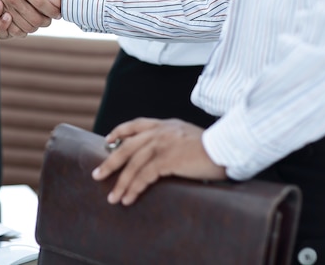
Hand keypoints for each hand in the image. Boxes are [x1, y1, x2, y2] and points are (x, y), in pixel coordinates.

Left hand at [91, 118, 225, 205]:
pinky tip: (128, 199)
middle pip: (126, 147)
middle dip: (110, 163)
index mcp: (164, 125)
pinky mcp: (167, 159)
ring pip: (132, 165)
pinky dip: (133, 189)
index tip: (108, 141)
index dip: (118, 132)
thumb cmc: (213, 147)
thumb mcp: (187, 136)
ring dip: (120, 183)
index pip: (134, 125)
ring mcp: (162, 144)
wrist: (227, 147)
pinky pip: (143, 176)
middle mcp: (159, 132)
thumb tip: (162, 154)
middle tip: (97, 175)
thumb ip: (172, 140)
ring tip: (112, 197)